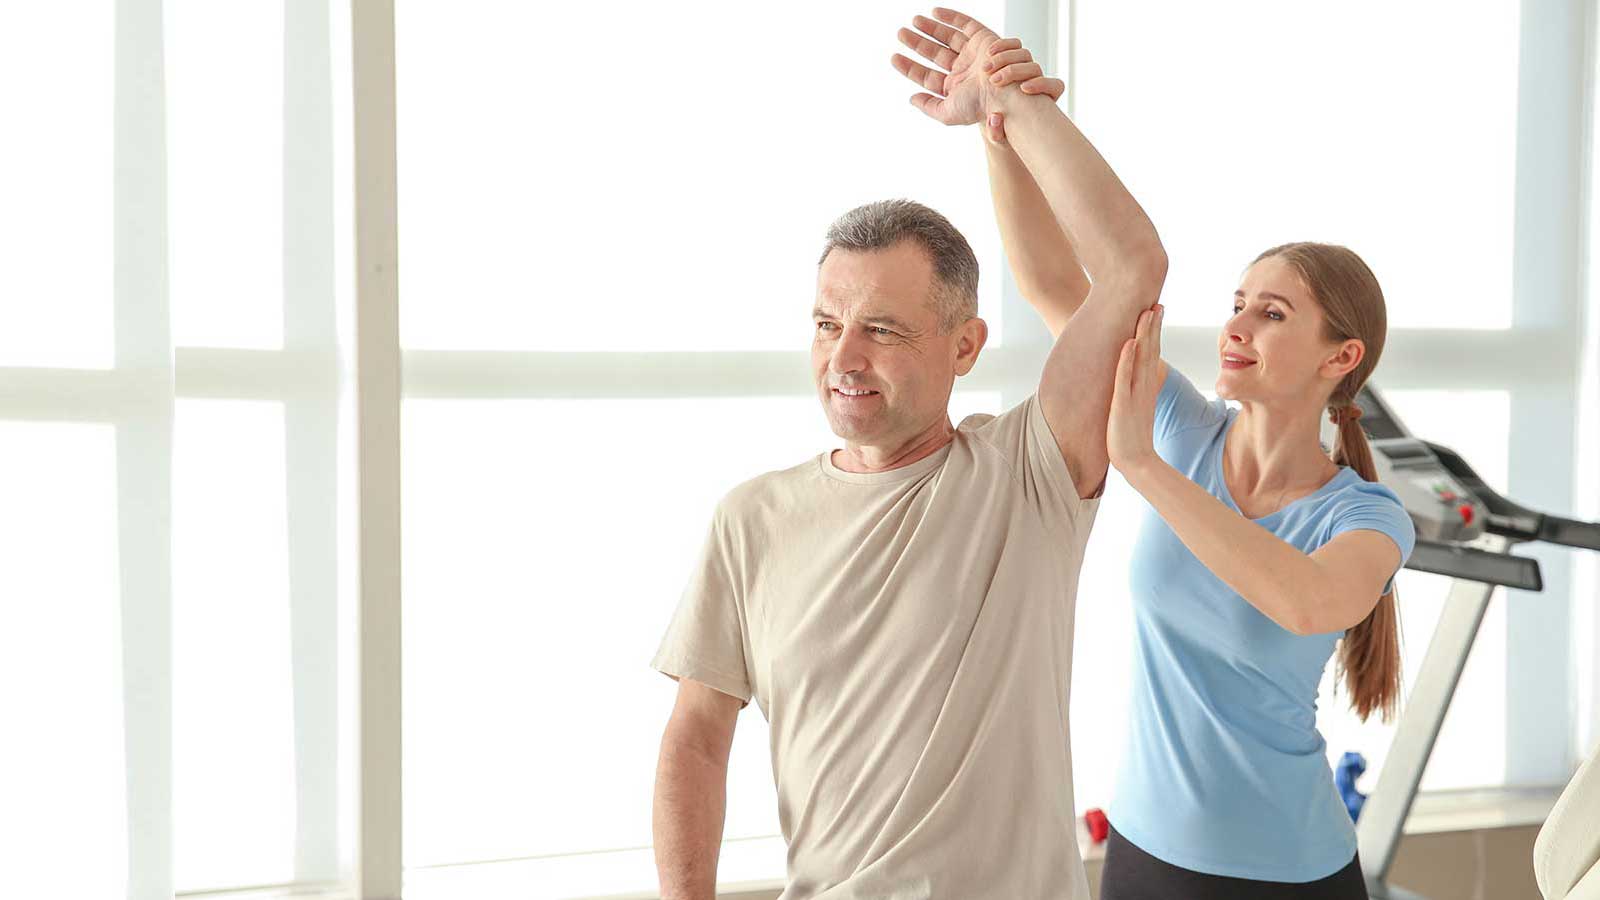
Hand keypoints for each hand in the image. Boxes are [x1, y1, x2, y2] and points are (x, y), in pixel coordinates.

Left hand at [891, 8, 1003, 124]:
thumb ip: (928, 106)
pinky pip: (965, 24)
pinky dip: (951, 17)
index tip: (894, 58)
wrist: (1003, 94)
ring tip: (914, 21)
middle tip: (901, 33)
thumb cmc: (979, 106)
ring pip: (947, 37)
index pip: (927, 75)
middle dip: (917, 43)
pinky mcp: (984, 39)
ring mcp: (973, 54)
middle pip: (935, 53)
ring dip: (930, 28)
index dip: (909, 67)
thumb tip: (912, 98)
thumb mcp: (947, 113)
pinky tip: (935, 12)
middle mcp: (963, 70)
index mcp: (955, 88)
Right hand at [979, 38, 1064, 143]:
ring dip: (1004, 59)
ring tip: (985, 69)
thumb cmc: (999, 131)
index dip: (1042, 84)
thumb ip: (995, 133)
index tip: (1024, 89)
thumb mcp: (997, 137)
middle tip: (995, 81)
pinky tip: (988, 54)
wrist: (989, 119)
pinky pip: (1013, 45)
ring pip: (1023, 55)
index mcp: (1043, 101)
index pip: (1055, 86)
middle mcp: (1036, 82)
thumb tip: (995, 118)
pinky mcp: (1011, 60)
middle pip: (1034, 68)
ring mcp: (1024, 69)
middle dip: (1015, 72)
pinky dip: (1002, 46)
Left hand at [1107, 304, 1163, 475]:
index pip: (1151, 354)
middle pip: (1151, 351)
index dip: (1154, 332)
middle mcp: (1143, 387)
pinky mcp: (1123, 405)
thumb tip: (1132, 382)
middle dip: (1153, 326)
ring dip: (1144, 335)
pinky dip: (1127, 360)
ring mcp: (1134, 395)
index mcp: (1145, 387)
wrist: (1138, 463)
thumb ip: (1134, 394)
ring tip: (1146, 313)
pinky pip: (1125, 378)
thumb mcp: (1135, 410)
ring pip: (1141, 359)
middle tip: (1157, 303)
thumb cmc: (1131, 438)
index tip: (1156, 311)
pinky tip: (1129, 343)